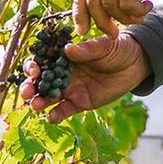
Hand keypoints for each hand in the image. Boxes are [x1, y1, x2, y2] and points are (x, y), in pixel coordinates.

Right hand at [20, 33, 150, 123]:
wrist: (135, 64)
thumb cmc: (117, 49)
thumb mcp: (103, 46)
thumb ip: (86, 50)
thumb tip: (68, 49)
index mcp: (64, 57)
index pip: (42, 61)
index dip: (33, 66)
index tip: (34, 70)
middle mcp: (62, 74)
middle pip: (39, 82)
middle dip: (29, 87)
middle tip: (27, 91)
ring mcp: (70, 89)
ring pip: (47, 98)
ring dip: (38, 102)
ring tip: (36, 105)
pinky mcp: (79, 103)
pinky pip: (63, 111)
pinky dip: (55, 115)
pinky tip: (51, 117)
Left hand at [74, 0, 162, 36]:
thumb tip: (106, 10)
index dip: (80, 13)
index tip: (84, 30)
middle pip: (92, 0)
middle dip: (102, 21)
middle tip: (113, 34)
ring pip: (109, 4)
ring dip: (124, 17)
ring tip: (138, 18)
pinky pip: (127, 3)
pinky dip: (137, 11)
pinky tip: (148, 7)